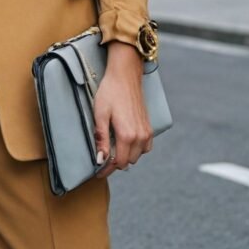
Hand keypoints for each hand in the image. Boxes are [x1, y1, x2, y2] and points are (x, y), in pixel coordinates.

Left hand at [92, 42, 151, 177]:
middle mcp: (140, 136)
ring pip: (138, 156)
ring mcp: (147, 132)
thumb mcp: (100, 114)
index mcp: (127, 135)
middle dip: (116, 162)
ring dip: (127, 155)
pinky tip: (126, 141)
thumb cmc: (110, 92)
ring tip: (113, 147)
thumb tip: (101, 160)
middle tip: (103, 156)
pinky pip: (145, 147)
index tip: (98, 172)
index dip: (107, 169)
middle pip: (128, 161)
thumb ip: (101, 139)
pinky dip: (137, 149)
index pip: (118, 163)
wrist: (125, 76)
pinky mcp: (149, 127)